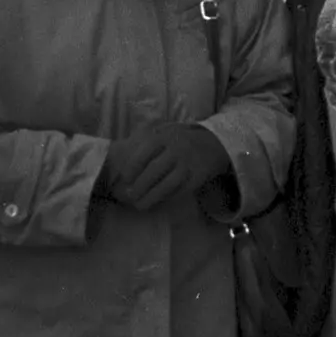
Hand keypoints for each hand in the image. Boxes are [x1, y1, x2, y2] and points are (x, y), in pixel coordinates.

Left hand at [101, 124, 231, 210]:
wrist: (215, 143)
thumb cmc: (181, 139)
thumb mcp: (164, 131)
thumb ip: (146, 139)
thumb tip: (121, 155)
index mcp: (164, 137)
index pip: (143, 154)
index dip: (131, 169)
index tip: (123, 180)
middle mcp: (177, 149)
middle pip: (154, 171)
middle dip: (139, 187)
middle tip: (128, 197)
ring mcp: (189, 163)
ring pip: (167, 184)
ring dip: (152, 197)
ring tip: (140, 205)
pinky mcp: (198, 176)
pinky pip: (180, 190)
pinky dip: (167, 198)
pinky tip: (158, 201)